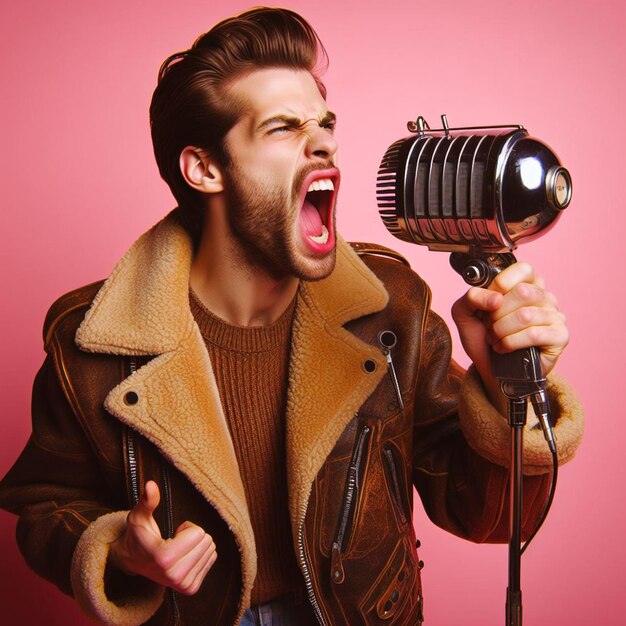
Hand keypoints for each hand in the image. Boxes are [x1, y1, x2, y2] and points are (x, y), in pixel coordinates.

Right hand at [109, 481, 216, 594]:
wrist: (134, 562)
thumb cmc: (139, 536)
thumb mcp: (139, 517)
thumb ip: (147, 501)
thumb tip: (151, 485)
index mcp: (164, 558)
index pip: (199, 534)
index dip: (187, 527)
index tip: (173, 532)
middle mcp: (174, 575)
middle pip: (207, 541)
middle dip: (194, 535)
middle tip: (176, 540)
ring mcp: (183, 584)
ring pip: (211, 550)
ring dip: (197, 545)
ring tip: (178, 548)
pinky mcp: (191, 588)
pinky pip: (211, 559)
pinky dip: (201, 554)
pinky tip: (184, 557)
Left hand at [451, 262, 568, 404]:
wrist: (490, 370)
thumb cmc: (482, 338)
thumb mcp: (465, 313)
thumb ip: (471, 297)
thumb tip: (495, 297)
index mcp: (525, 283)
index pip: (522, 269)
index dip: (500, 284)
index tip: (489, 303)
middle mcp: (544, 296)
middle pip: (522, 292)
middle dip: (496, 314)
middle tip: (490, 326)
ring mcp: (555, 315)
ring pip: (525, 315)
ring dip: (501, 331)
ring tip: (495, 338)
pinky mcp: (560, 336)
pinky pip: (534, 334)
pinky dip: (511, 343)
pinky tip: (504, 348)